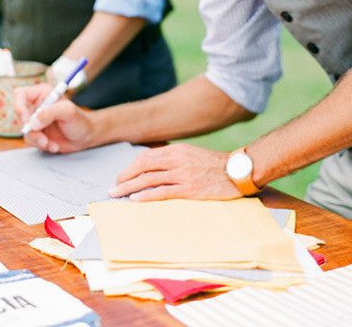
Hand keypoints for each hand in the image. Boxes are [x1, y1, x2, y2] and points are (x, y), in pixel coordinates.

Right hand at [13, 83, 96, 152]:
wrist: (86, 137)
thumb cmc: (80, 120)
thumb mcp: (68, 112)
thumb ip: (51, 113)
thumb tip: (32, 122)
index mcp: (42, 93)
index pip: (20, 94)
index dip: (19, 107)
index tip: (28, 121)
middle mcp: (36, 105)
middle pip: (20, 116)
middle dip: (31, 131)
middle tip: (43, 139)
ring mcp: (36, 120)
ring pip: (25, 131)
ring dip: (38, 140)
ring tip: (51, 143)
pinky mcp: (38, 133)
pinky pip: (31, 140)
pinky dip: (41, 145)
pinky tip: (53, 145)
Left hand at [109, 143, 241, 201]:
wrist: (238, 171)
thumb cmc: (215, 166)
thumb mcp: (192, 156)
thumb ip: (174, 160)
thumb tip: (155, 169)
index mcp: (176, 151)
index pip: (146, 157)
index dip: (130, 167)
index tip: (121, 178)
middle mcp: (177, 159)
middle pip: (142, 166)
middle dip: (125, 177)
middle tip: (113, 188)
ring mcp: (183, 174)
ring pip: (149, 179)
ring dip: (129, 187)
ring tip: (117, 195)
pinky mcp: (190, 189)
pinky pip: (162, 192)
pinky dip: (146, 195)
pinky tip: (135, 200)